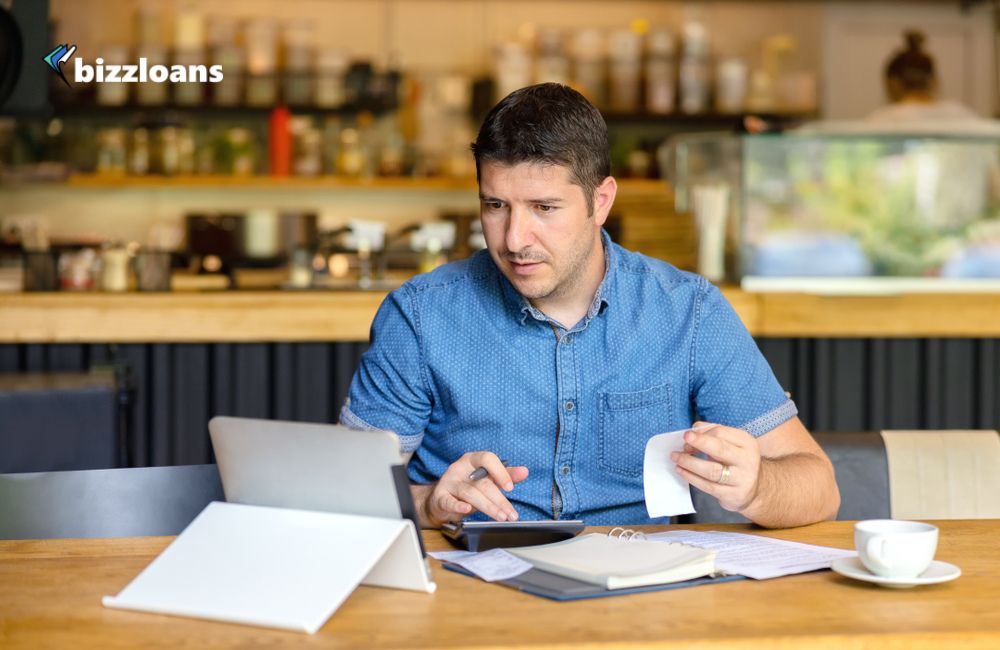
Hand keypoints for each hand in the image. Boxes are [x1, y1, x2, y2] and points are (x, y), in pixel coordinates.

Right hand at [412, 451, 528, 527]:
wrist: (442, 499)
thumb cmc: (468, 486)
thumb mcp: (487, 478)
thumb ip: (506, 475)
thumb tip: (524, 471)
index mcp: (472, 460)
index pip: (487, 459)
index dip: (500, 472)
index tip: (510, 488)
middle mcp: (459, 468)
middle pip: (482, 483)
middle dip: (499, 500)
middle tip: (511, 514)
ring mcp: (449, 482)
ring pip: (470, 494)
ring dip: (488, 507)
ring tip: (501, 517)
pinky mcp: (440, 497)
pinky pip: (449, 501)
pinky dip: (458, 506)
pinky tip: (467, 510)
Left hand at [671, 421, 760, 513]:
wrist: (755, 489)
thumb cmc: (737, 461)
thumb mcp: (733, 444)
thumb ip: (715, 433)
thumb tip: (695, 428)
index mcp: (747, 443)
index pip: (721, 433)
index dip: (702, 434)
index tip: (688, 436)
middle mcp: (746, 461)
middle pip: (720, 449)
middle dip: (700, 443)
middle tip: (684, 440)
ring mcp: (740, 479)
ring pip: (711, 471)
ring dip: (690, 462)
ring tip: (676, 457)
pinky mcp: (732, 495)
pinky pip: (708, 486)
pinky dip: (691, 477)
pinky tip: (681, 470)